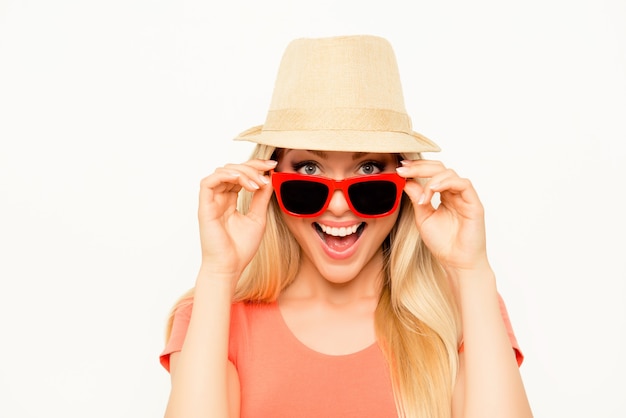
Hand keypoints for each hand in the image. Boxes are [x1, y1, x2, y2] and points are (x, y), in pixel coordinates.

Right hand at [197, 159, 276, 283]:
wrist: (230, 267)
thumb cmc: (241, 248)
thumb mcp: (258, 217)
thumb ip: (261, 197)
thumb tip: (269, 178)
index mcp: (230, 201)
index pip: (240, 175)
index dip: (255, 167)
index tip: (272, 166)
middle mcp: (219, 199)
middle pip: (231, 169)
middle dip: (251, 167)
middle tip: (266, 174)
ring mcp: (211, 202)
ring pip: (221, 172)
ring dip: (241, 172)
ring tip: (256, 184)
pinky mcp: (204, 207)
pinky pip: (208, 182)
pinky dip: (225, 175)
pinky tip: (240, 180)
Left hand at [396, 159, 488, 272]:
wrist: (457, 263)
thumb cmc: (443, 243)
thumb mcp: (423, 218)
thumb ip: (417, 200)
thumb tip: (407, 182)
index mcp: (444, 195)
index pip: (431, 174)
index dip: (416, 168)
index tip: (400, 169)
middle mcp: (455, 193)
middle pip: (439, 168)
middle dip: (420, 167)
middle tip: (404, 169)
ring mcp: (465, 197)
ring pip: (450, 173)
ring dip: (431, 177)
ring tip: (421, 192)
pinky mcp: (474, 204)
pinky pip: (463, 184)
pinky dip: (446, 182)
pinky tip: (433, 189)